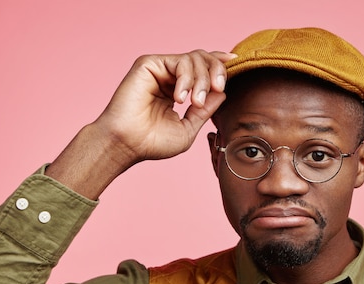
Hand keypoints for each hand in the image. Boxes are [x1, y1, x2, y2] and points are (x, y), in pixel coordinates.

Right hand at [46, 50, 235, 198]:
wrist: (128, 145)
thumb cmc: (153, 142)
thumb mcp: (189, 128)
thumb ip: (206, 109)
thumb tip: (223, 92)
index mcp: (178, 89)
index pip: (202, 69)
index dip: (219, 63)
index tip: (235, 61)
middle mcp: (169, 76)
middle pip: (203, 58)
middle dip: (217, 71)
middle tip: (218, 88)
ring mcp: (159, 69)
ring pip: (194, 58)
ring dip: (202, 80)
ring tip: (195, 102)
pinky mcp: (149, 64)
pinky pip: (179, 61)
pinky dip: (186, 79)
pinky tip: (179, 98)